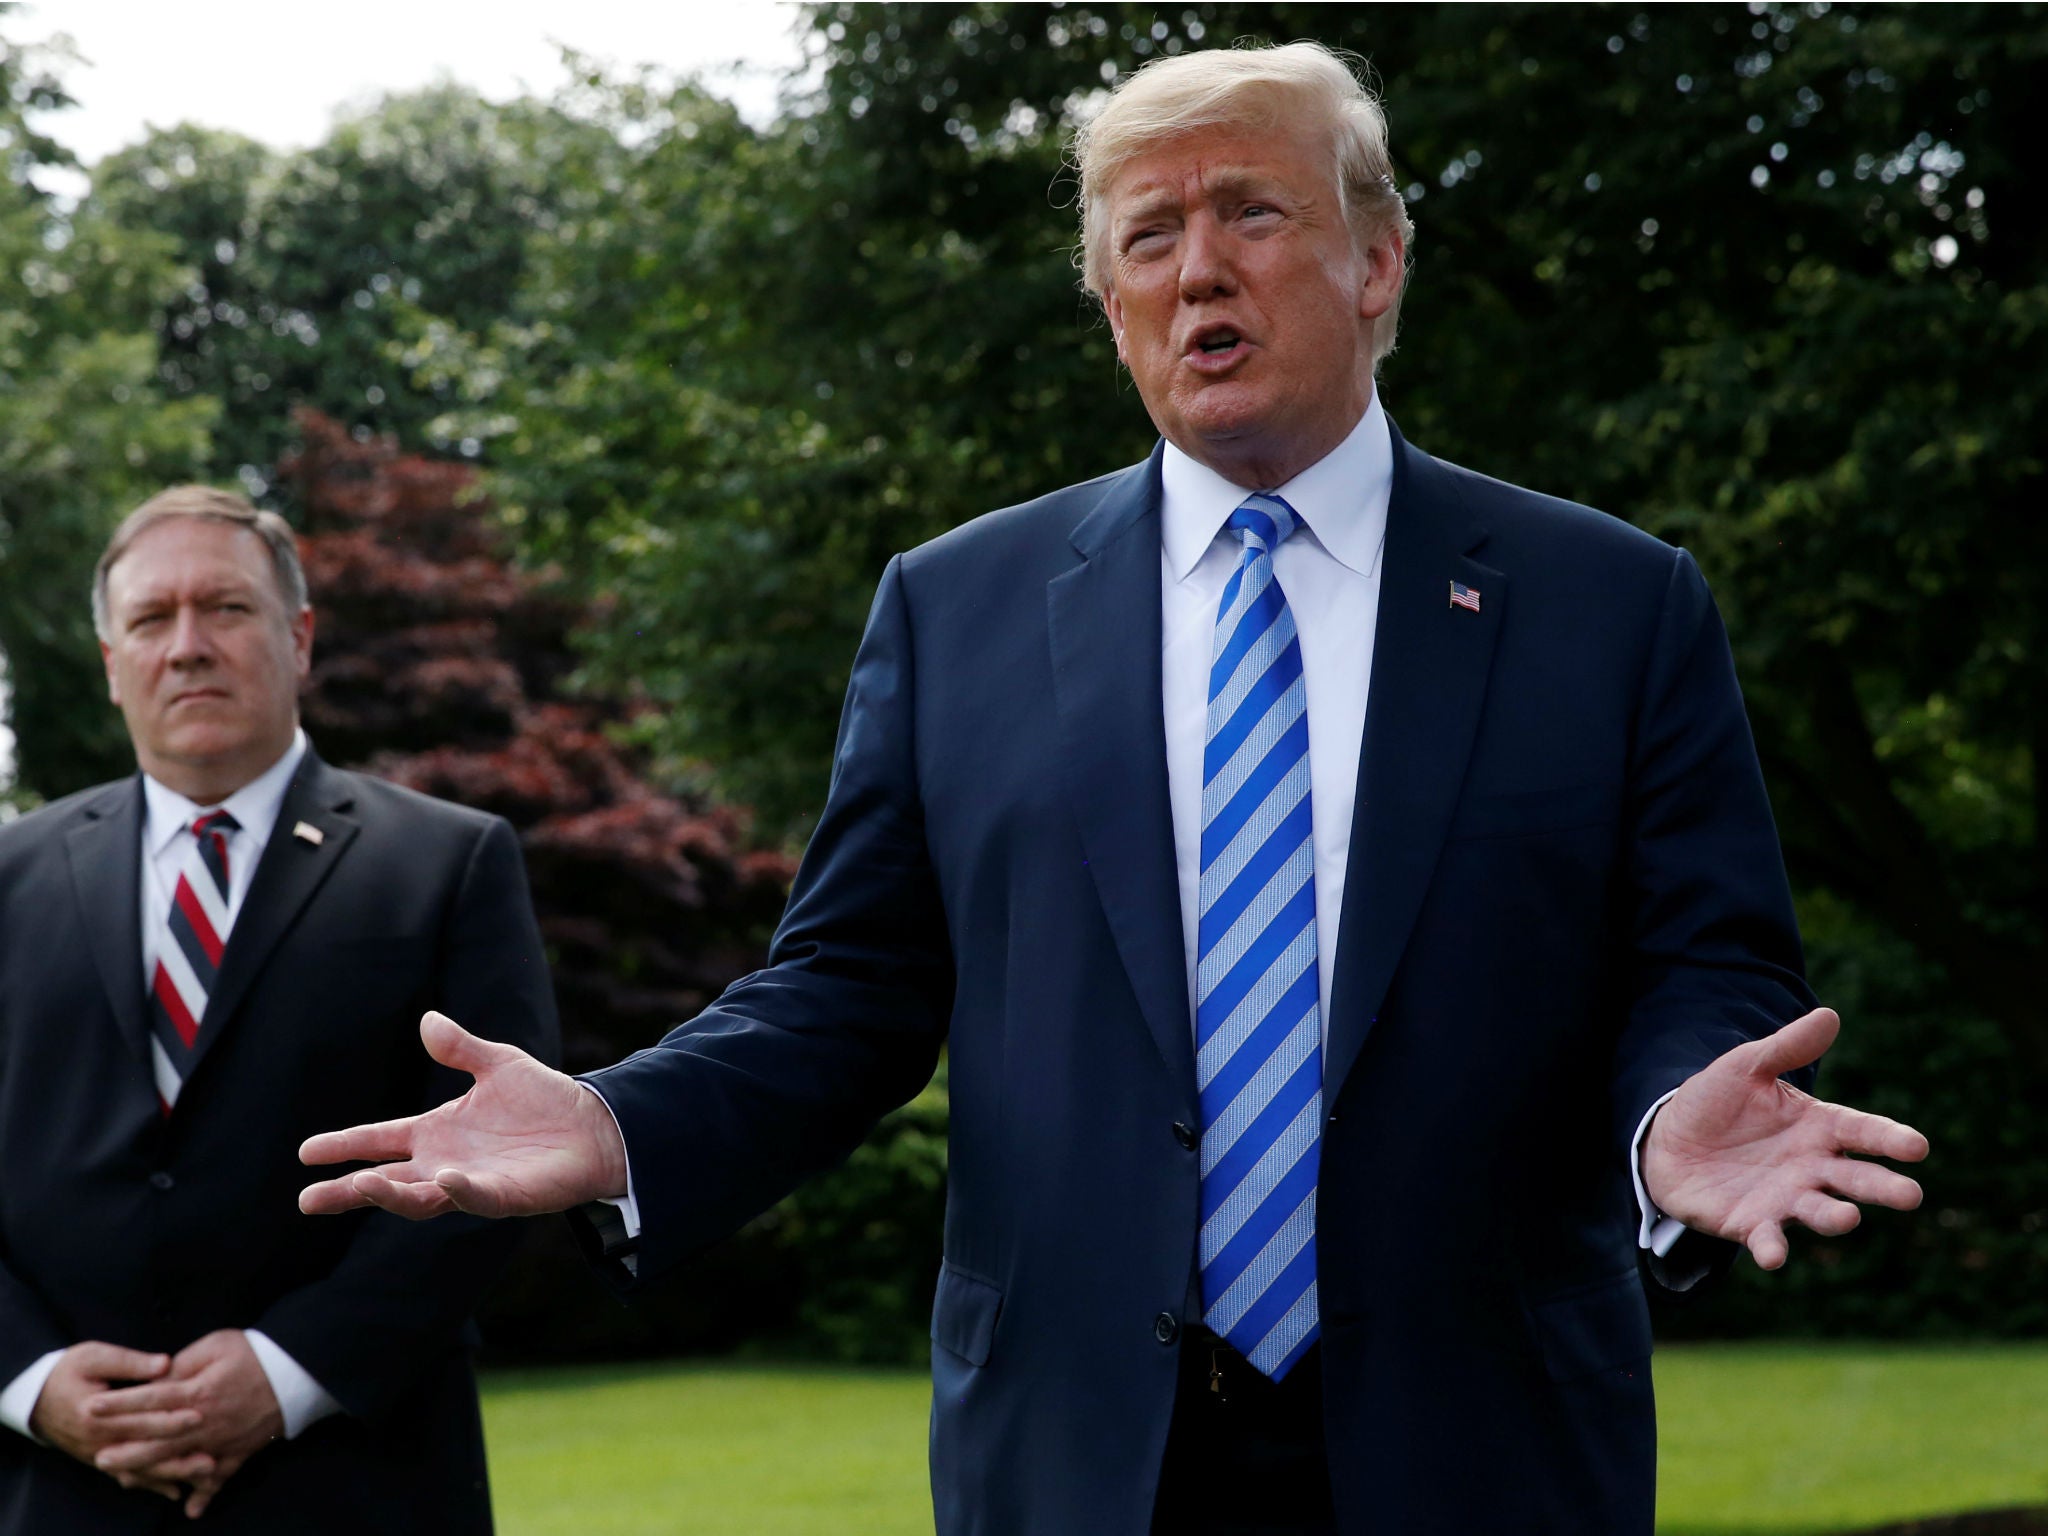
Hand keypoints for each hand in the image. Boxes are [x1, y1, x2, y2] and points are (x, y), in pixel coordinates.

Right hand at [28, 1342, 207, 1502]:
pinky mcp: (100, 1460)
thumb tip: (165, 1364)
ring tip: (203, 1473)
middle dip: (178, 1453)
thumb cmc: (69, 1371)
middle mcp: (98, 1439)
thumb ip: (130, 1362)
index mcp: (97, 1412)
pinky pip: (128, 1475)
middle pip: (144, 1449)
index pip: (140, 1418)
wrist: (36, 1398)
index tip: (199, 1416)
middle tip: (211, 1456)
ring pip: (139, 1469)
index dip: (170, 1418)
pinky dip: (151, 1483)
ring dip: (171, 1473)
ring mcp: (98, 1453)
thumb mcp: (94, 1356)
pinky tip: (176, 1489)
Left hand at [88, 1330, 281, 1518]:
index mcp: (198, 1391)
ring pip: (180, 1462)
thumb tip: (158, 1377)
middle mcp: (205, 1421)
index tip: (92, 1407)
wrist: (298, 1371)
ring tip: (125, 1480)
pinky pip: (220, 1478)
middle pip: (157, 1439)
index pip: (150, 1399)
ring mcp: (221, 1441)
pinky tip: (191, 1509)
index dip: (119, 1404)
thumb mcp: (217, 1345)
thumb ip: (184, 1362)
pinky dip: (206, 1495)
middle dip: (125, 1448)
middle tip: (97, 1456)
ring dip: (152, 1473)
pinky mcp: (240, 1451)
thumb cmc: (254, 1352)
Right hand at [299, 1010, 627, 1219]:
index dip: (345, 1145)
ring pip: (419, 1198)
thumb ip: (461, 1047)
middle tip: (307, 1200)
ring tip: (361, 1185)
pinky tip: (443, 1179)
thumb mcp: (499, 1063)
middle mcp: (444, 1162)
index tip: (306, 1151)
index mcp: (437, 1133)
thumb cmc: (545, 1099)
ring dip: (391, 1195)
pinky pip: (475, 1197)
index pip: (380, 1141)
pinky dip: (458, 1190)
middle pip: (386, 1182)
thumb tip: (427, 1019)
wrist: (595, 1125)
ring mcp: (471, 1183)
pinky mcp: (503, 1195)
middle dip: (348, 1191)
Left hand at [1643, 1006, 1929, 1269]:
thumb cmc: (1717, 1101)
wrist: (1667, 1139)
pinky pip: (1767, 1239)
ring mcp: (1784, 1199)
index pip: (1862, 1131)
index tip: (1917, 1146)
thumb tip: (1829, 1014)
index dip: (1889, 1138)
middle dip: (1882, 1187)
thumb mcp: (1746, 1066)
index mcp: (1818, 1128)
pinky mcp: (1750, 1224)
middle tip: (1910, 1195)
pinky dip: (1772, 1249)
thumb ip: (1786, 1047)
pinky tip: (1773, 1255)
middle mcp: (1811, 1168)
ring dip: (1834, 1217)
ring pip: (1819, 1212)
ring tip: (1848, 1217)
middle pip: (1855, 1179)